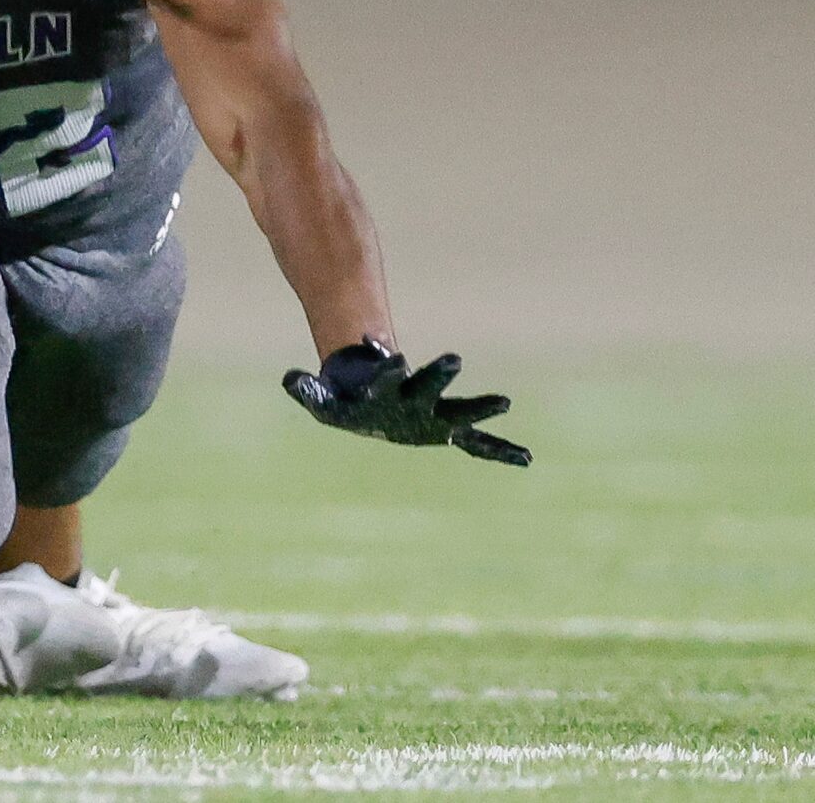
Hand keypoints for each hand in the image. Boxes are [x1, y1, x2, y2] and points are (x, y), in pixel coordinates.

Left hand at [284, 341, 530, 466]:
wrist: (372, 398)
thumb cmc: (345, 400)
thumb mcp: (320, 401)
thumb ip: (305, 390)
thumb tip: (290, 380)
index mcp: (385, 390)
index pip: (386, 377)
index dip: (385, 368)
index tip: (389, 357)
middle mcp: (415, 399)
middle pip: (428, 385)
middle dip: (438, 374)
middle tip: (454, 359)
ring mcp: (435, 415)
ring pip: (459, 411)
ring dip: (480, 407)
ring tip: (504, 401)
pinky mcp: (447, 432)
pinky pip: (477, 446)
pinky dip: (499, 451)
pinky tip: (524, 458)